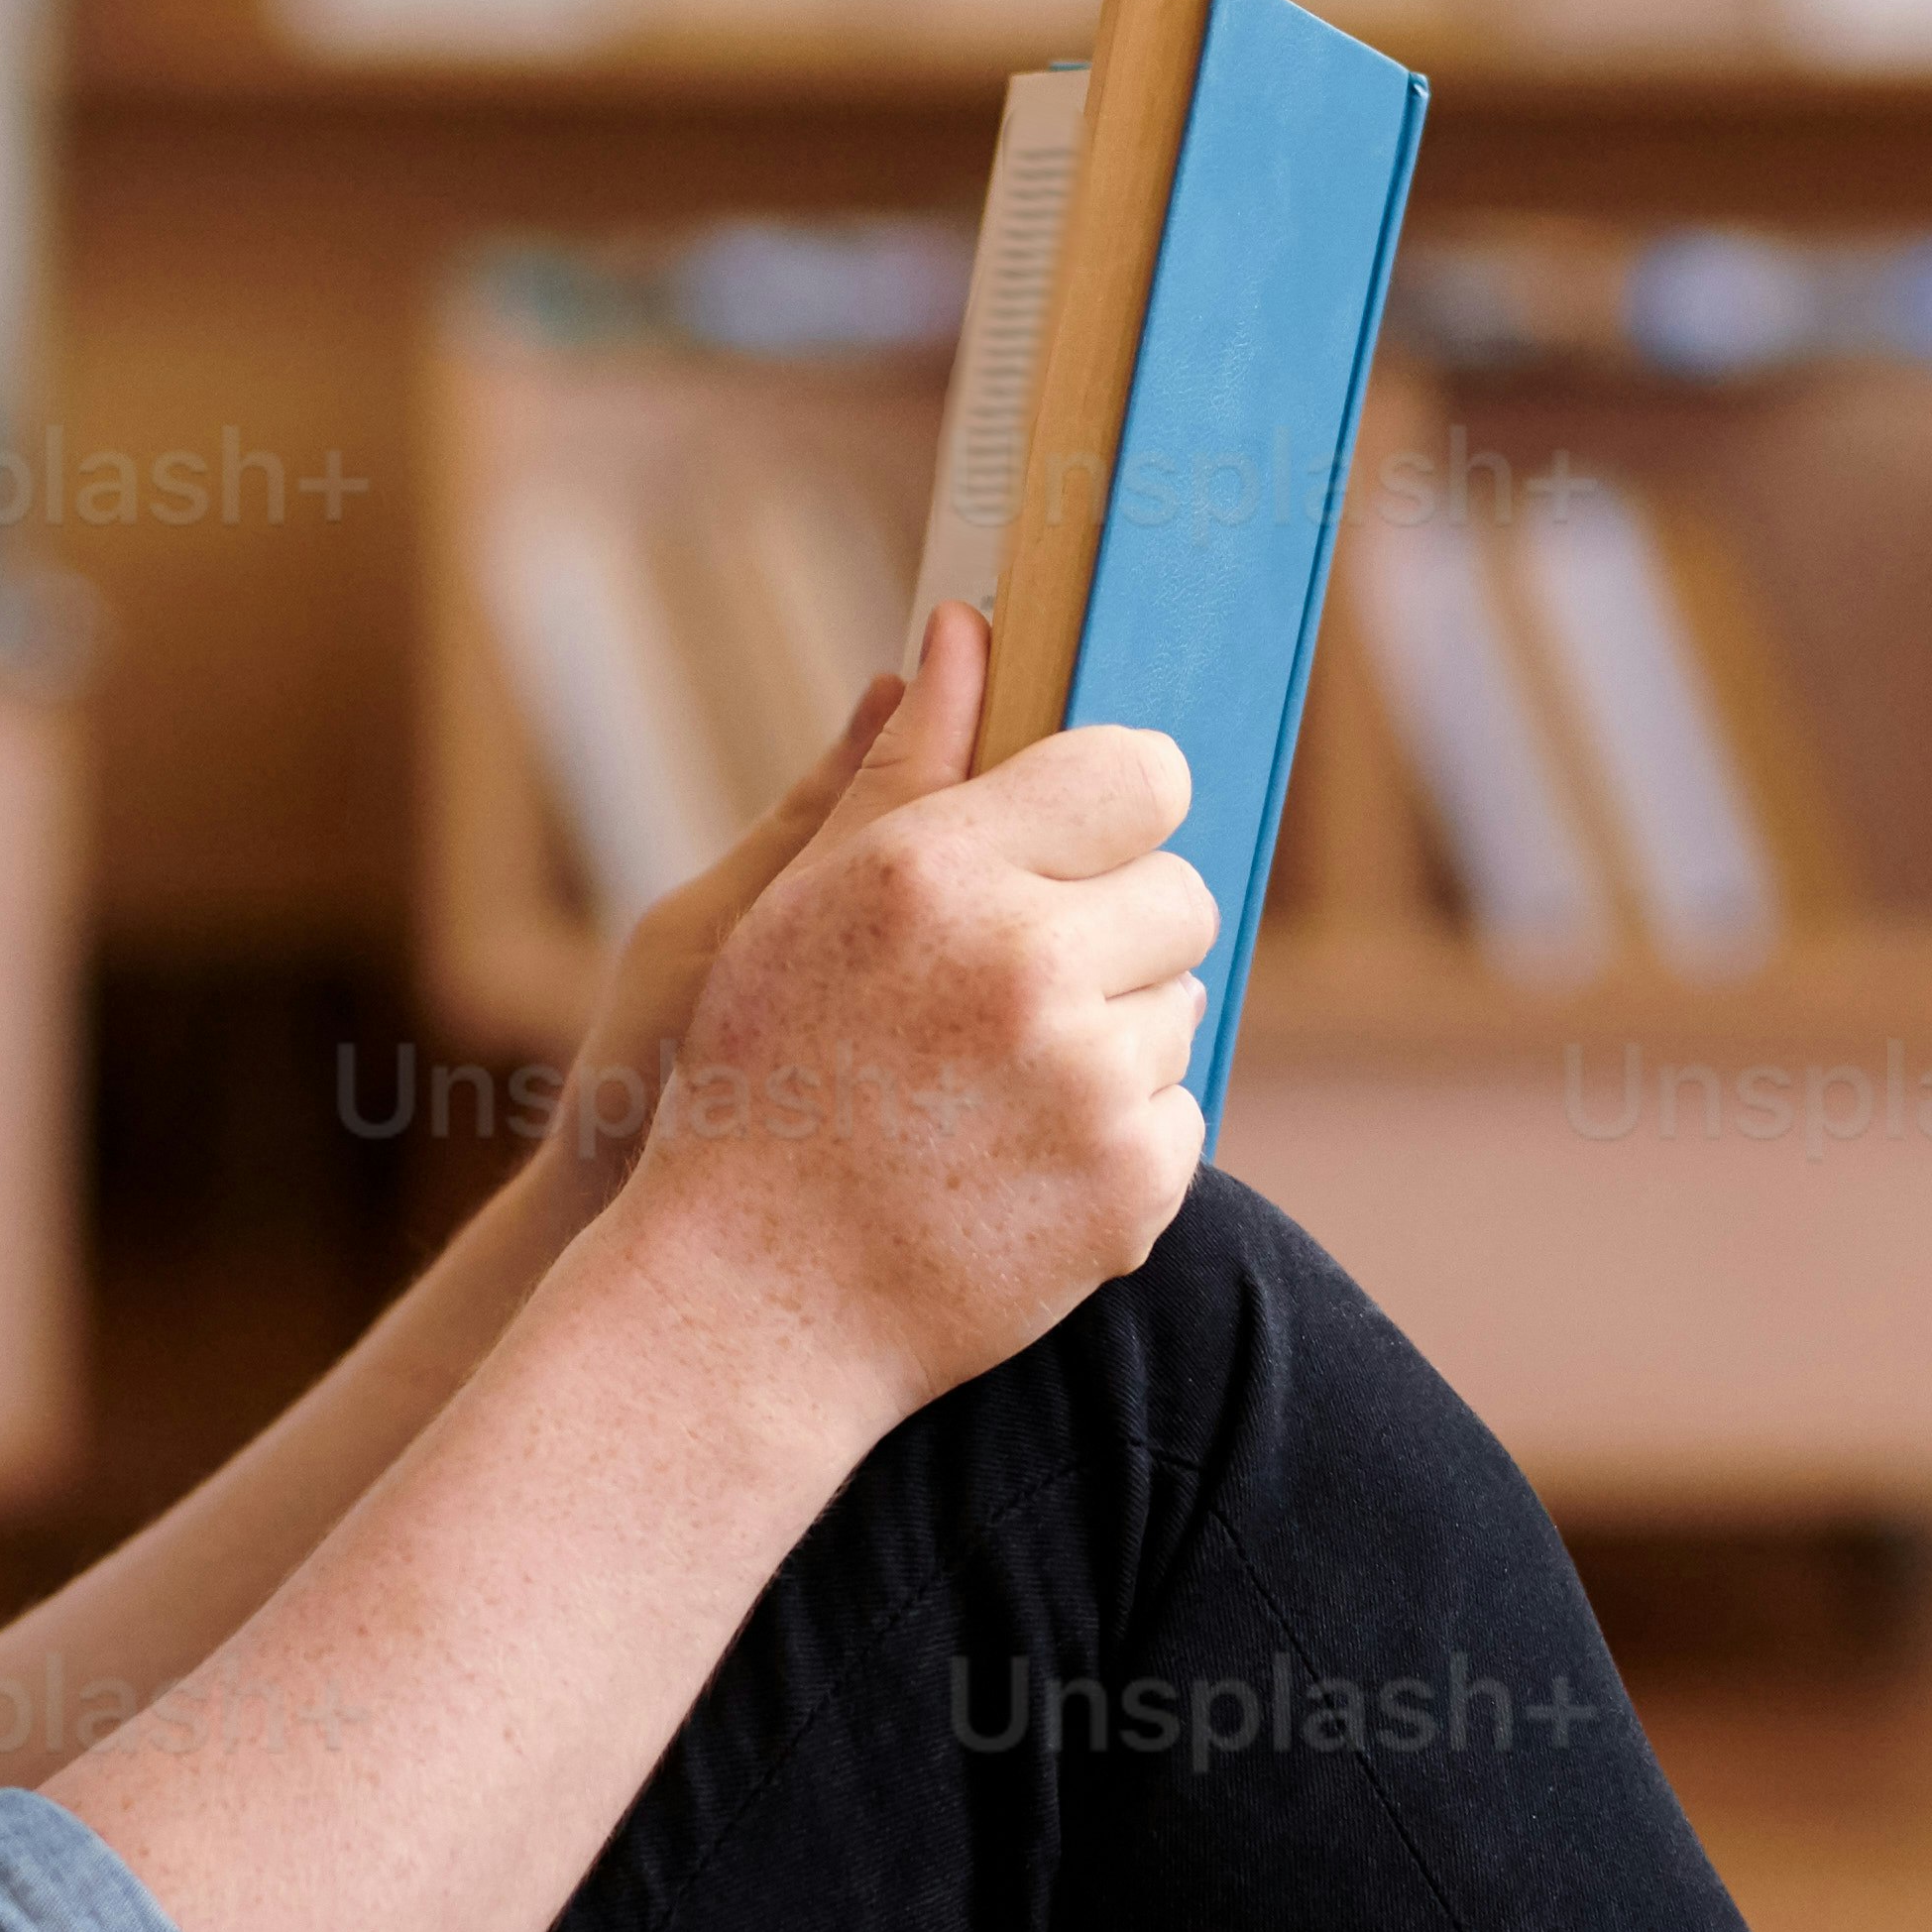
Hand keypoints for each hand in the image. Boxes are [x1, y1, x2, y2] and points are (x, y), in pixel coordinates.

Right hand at [608, 600, 1213, 1442]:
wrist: (748, 1300)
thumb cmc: (754, 1079)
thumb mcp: (798, 904)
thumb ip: (900, 768)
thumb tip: (963, 631)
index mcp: (939, 873)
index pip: (1138, 774)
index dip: (1116, 809)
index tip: (1082, 844)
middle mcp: (1026, 969)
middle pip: (1180, 894)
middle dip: (1113, 932)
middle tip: (1010, 991)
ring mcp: (1089, 1087)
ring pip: (1181, 1009)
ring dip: (1113, 1037)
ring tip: (991, 1087)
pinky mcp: (1131, 1189)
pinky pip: (1182, 1115)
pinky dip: (1116, 1138)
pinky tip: (1014, 1161)